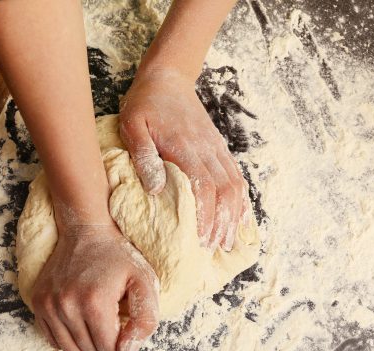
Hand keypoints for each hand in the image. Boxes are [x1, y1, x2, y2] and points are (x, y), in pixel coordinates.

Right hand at [31, 224, 159, 350]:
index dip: (123, 346)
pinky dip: (69, 338)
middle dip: (106, 346)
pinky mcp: (38, 302)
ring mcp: (49, 304)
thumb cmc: (118, 257)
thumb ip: (146, 320)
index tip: (126, 328)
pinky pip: (53, 340)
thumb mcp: (145, 282)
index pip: (110, 349)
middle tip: (114, 326)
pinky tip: (80, 320)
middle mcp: (67, 305)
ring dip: (87, 345)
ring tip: (98, 325)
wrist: (85, 231)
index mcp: (95, 302)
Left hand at [119, 68, 247, 250]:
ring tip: (228, 240)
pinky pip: (236, 174)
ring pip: (235, 185)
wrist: (167, 78)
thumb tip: (155, 189)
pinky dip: (240, 198)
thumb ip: (144, 156)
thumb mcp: (133, 126)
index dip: (205, 217)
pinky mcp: (218, 147)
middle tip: (215, 248)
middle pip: (225, 191)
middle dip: (223, 223)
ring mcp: (216, 148)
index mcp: (185, 148)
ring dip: (234, 214)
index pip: (204, 188)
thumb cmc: (145, 104)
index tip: (201, 241)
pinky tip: (238, 215)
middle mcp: (207, 150)